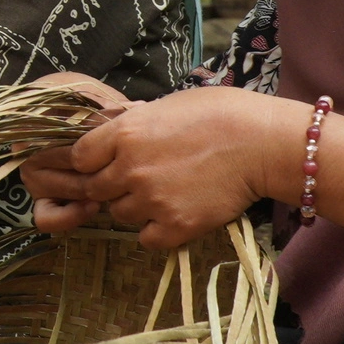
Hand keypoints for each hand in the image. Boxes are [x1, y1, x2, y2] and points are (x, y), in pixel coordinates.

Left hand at [23, 85, 298, 251]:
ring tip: (163, 194)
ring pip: (120, 215)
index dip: (91, 162)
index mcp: (125, 133)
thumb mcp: (168, 105)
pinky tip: (173, 214)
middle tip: (137, 180)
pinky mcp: (176, 226)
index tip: (106, 163)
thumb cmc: (222, 114)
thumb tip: (117, 130)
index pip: (79, 157)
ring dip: (134, 208)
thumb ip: (135, 123)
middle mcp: (130, 168)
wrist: (263, 143)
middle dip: (111, 186)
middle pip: (96, 190)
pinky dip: (155, 230)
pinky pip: (146, 238)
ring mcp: (152, 200)